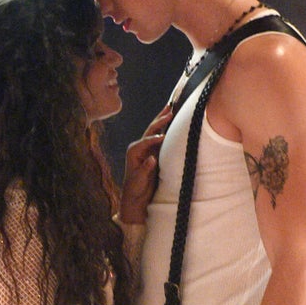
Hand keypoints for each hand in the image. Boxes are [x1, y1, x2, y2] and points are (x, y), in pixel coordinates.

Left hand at [120, 105, 171, 223]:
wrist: (135, 196)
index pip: (146, 141)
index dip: (155, 138)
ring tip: (170, 108)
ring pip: (155, 130)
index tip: (164, 137)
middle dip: (160, 119)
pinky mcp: (152, 151)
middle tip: (170, 109)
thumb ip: (145, 169)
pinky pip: (159, 136)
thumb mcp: (139, 180)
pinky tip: (171, 121)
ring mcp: (146, 148)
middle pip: (151, 130)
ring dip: (162, 119)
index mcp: (134, 151)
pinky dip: (165, 127)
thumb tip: (152, 159)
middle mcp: (138, 147)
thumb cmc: (135, 188)